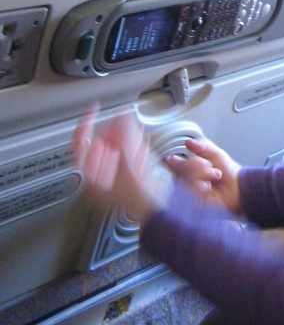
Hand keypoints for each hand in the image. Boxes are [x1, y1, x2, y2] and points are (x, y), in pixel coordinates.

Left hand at [73, 105, 166, 225]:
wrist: (160, 214)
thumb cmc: (140, 199)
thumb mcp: (128, 162)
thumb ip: (124, 137)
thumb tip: (121, 117)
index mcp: (93, 177)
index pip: (81, 145)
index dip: (86, 124)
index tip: (94, 110)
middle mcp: (102, 179)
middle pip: (101, 145)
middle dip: (113, 131)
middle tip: (120, 120)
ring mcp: (117, 180)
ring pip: (116, 150)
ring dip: (126, 137)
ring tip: (133, 130)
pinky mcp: (131, 180)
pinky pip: (129, 157)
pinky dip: (135, 147)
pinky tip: (141, 143)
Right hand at [164, 137, 242, 214]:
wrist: (239, 188)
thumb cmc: (227, 172)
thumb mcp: (216, 154)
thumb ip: (203, 145)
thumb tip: (188, 142)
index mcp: (186, 167)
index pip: (171, 162)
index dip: (177, 160)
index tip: (188, 158)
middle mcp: (184, 180)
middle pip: (178, 169)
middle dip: (198, 165)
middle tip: (211, 167)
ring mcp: (187, 193)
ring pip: (184, 179)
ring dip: (203, 174)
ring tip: (215, 176)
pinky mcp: (191, 204)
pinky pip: (190, 192)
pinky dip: (201, 187)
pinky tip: (209, 189)